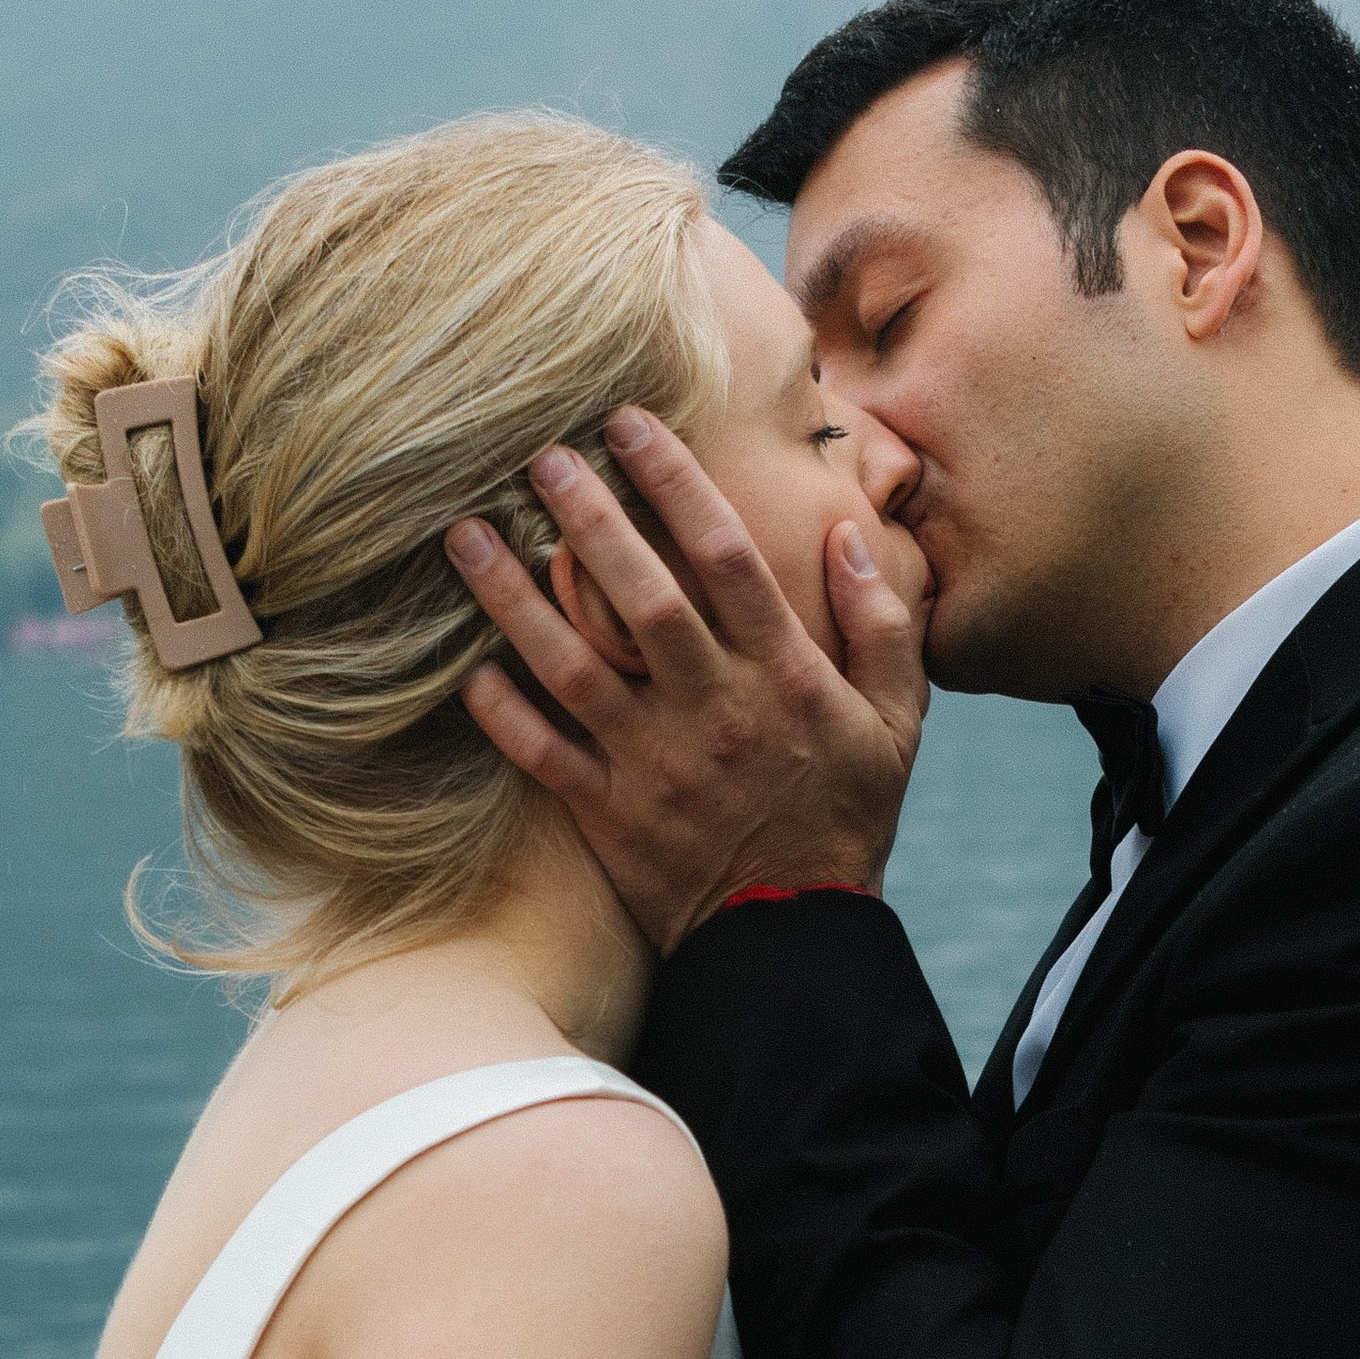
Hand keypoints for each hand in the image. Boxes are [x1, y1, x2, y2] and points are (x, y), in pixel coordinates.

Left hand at [445, 409, 927, 955]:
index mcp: (785, 676)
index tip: (628, 423)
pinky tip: (463, 663)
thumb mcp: (896, 722)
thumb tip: (847, 533)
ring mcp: (657, 765)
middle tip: (536, 456)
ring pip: (574, 667)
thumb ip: (881, 624)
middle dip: (587, 520)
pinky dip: (502, 712)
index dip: (676, 481)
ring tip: (465, 536)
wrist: (796, 935)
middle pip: (642, 598)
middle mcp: (716, 711)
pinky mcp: (612, 816)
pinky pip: (545, 755)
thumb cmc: (845, 816)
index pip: (727, 558)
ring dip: (514, 599)